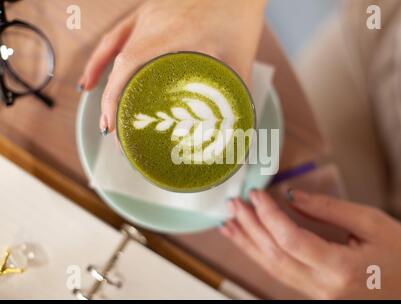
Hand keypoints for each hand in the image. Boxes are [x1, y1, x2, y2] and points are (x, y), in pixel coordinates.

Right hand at [79, 0, 265, 133]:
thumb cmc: (240, 11)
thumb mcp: (241, 56)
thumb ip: (239, 91)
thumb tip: (241, 121)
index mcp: (171, 34)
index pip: (128, 67)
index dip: (114, 98)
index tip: (112, 124)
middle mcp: (151, 22)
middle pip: (118, 65)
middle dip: (111, 100)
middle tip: (113, 130)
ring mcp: (147, 14)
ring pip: (113, 48)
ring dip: (99, 76)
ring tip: (94, 103)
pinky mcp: (149, 10)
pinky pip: (118, 32)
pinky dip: (105, 53)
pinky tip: (98, 69)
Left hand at [221, 189, 400, 298]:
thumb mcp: (372, 223)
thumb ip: (328, 209)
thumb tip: (292, 197)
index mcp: (340, 269)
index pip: (290, 239)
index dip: (268, 215)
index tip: (255, 194)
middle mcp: (323, 288)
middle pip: (273, 256)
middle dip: (249, 228)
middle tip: (233, 204)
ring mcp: (318, 296)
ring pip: (272, 269)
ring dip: (248, 244)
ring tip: (228, 224)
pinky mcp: (316, 295)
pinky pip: (281, 275)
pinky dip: (261, 256)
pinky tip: (249, 242)